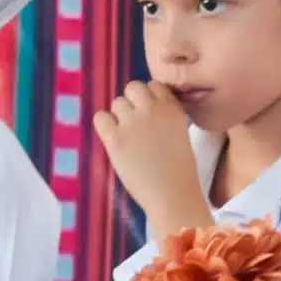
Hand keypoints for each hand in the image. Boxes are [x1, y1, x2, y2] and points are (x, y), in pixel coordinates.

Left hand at [94, 81, 212, 239]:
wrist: (172, 195)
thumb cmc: (178, 171)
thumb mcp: (179, 133)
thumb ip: (164, 116)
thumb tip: (141, 107)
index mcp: (172, 108)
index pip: (154, 85)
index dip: (149, 99)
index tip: (150, 116)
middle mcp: (153, 109)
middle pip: (133, 88)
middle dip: (132, 103)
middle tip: (134, 124)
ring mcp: (133, 122)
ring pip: (117, 102)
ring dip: (119, 116)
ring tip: (127, 138)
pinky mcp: (115, 138)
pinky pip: (100, 118)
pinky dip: (104, 126)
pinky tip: (114, 140)